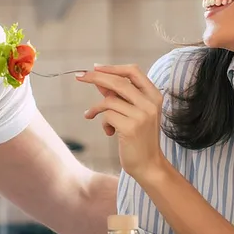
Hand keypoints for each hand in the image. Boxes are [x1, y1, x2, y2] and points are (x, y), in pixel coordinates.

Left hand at [77, 64, 165, 179]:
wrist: (148, 165)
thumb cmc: (139, 138)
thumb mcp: (132, 112)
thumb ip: (118, 96)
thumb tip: (98, 80)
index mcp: (154, 95)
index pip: (133, 71)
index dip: (113, 68)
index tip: (95, 68)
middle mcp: (150, 103)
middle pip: (118, 82)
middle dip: (96, 77)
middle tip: (79, 77)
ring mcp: (142, 115)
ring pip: (109, 100)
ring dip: (97, 108)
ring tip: (93, 116)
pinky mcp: (131, 128)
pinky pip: (107, 115)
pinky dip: (103, 123)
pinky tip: (109, 132)